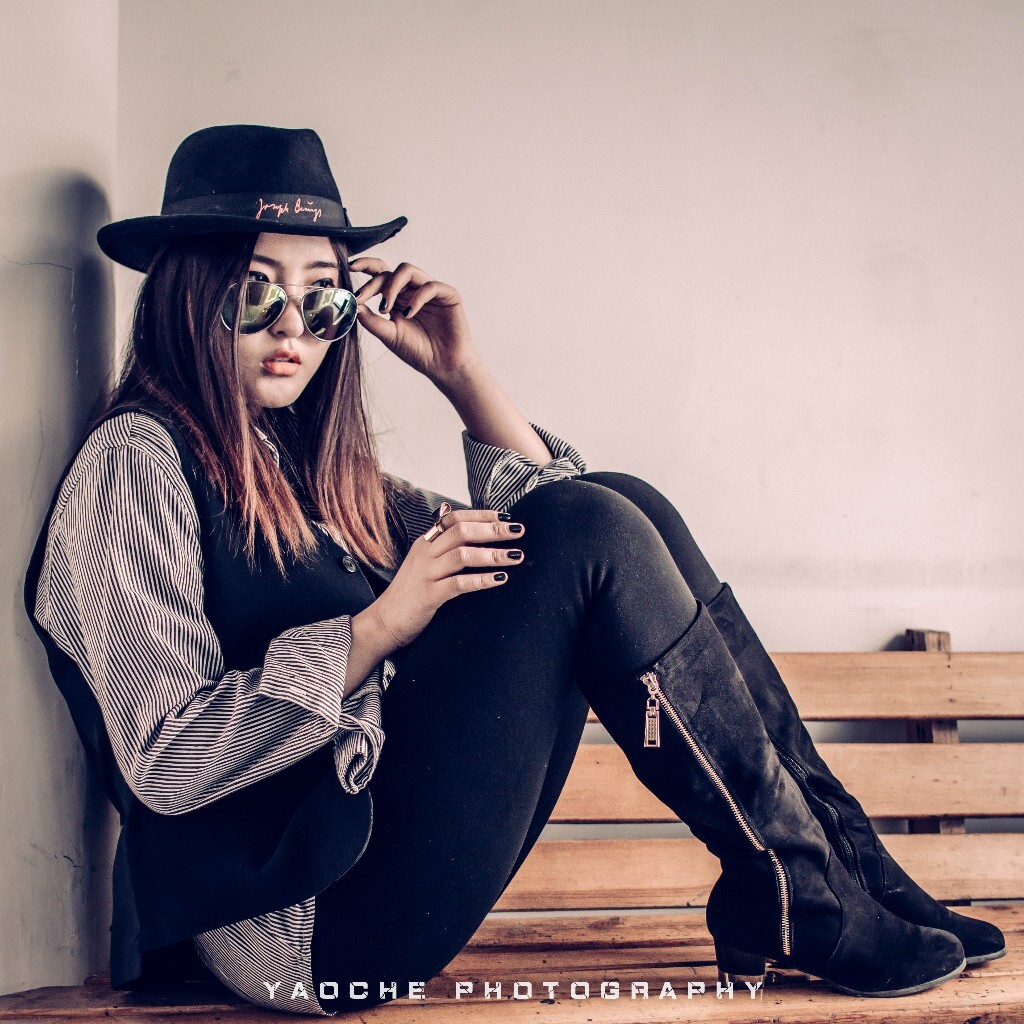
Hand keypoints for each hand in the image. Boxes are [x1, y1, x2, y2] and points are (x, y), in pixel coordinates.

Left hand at [349, 258, 476, 385]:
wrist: (443, 367)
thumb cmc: (418, 352)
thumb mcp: (389, 336)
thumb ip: (372, 320)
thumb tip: (353, 304)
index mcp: (398, 298)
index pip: (380, 274)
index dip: (366, 266)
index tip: (349, 267)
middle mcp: (412, 290)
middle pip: (390, 271)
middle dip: (374, 282)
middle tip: (363, 297)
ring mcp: (430, 291)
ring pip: (408, 271)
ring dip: (392, 285)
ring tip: (386, 308)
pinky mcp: (447, 294)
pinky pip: (429, 286)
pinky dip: (416, 298)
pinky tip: (408, 314)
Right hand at [371, 509, 524, 647]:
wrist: (384, 621)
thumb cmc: (410, 593)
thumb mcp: (424, 564)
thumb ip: (444, 548)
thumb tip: (472, 534)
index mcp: (426, 542)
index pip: (455, 518)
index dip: (482, 515)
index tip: (506, 516)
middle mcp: (426, 553)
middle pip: (462, 532)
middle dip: (493, 529)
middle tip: (519, 531)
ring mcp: (426, 573)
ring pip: (463, 555)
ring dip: (493, 554)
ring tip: (516, 556)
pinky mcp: (429, 595)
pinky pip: (459, 584)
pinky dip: (481, 580)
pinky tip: (500, 579)